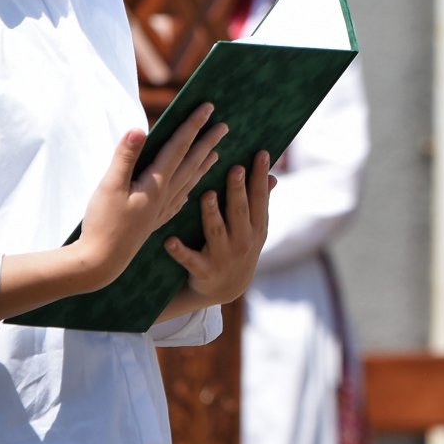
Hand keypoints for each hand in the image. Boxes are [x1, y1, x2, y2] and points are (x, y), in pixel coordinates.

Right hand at [73, 103, 227, 290]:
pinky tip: (193, 187)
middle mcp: (165, 195)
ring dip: (204, 164)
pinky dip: (192, 187)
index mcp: (156, 183)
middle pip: (191, 163)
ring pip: (190, 181)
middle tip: (225, 126)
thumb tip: (139, 129)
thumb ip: (125, 157)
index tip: (209, 108)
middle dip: (208, 142)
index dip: (193, 125)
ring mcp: (162, 209)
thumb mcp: (109, 186)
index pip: (179, 147)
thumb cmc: (102, 222)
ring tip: (217, 153)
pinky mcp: (156, 221)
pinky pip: (182, 198)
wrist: (101, 263)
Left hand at [166, 152, 272, 306]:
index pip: (259, 198)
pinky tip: (170, 241)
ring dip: (211, 214)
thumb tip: (273, 176)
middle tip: (235, 168)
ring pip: (216, 232)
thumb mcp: (255, 229)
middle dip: (238, 191)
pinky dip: (180, 251)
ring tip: (207, 195)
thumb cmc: (240, 247)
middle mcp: (242, 241)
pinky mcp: (203, 271)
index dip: (260, 177)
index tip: (262, 153)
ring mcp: (223, 257)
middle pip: (239, 212)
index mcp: (256, 228)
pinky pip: (190, 260)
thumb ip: (260, 203)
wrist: (227, 289)